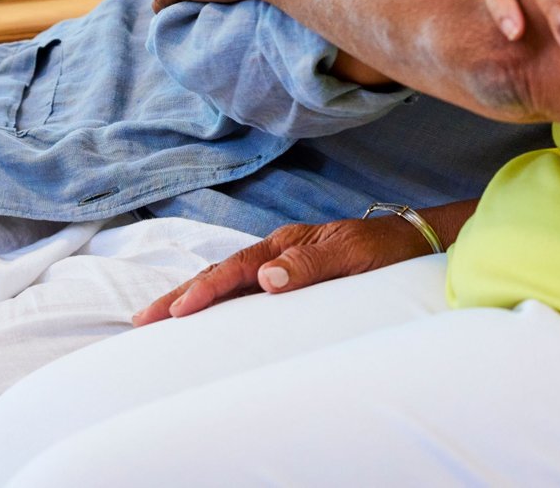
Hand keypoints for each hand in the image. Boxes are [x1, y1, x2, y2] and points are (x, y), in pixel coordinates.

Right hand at [133, 213, 436, 325]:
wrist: (416, 238)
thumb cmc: (387, 249)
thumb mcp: (353, 256)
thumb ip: (310, 265)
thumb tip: (264, 278)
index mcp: (287, 243)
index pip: (236, 270)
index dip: (205, 291)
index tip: (178, 311)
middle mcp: (279, 249)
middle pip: (221, 272)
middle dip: (180, 294)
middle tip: (143, 320)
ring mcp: (283, 259)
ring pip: (228, 279)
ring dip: (193, 296)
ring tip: (161, 316)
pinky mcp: (291, 272)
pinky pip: (245, 286)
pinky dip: (218, 297)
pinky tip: (206, 310)